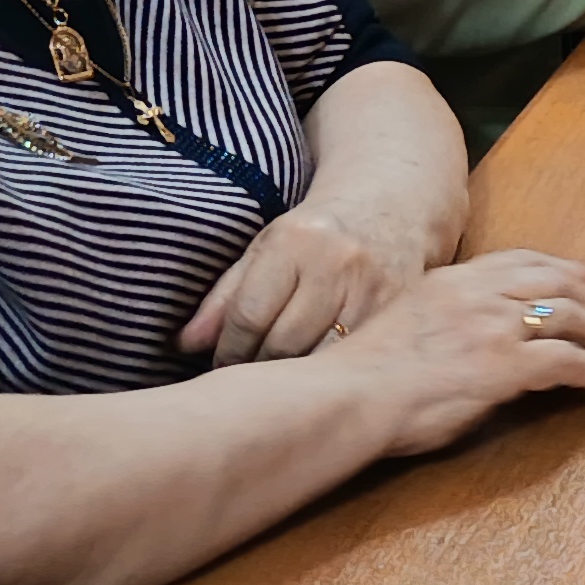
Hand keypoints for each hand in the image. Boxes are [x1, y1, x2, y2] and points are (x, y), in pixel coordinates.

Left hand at [181, 192, 438, 367]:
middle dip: (258, 366)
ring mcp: (373, 288)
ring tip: (280, 379)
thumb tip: (186, 345)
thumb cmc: (315, 231)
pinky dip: (332, 370)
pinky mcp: (398, 309)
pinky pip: (356, 356)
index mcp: (294, 242)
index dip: (228, 349)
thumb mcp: (266, 249)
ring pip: (322, 357)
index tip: (219, 364)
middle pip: (284, 342)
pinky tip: (320, 373)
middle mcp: (336, 263)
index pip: (250, 315)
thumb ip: (225, 297)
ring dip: (295, 375)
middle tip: (246, 377)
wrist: (391, 204)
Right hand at [330, 248, 584, 451]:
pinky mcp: (505, 365)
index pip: (520, 261)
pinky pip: (569, 361)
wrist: (345, 398)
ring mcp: (493, 327)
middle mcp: (476, 294)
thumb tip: (464, 341)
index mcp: (450, 282)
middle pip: (555, 283)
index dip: (561, 269)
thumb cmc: (359, 379)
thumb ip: (441, 323)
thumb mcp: (403, 327)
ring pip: (571, 317)